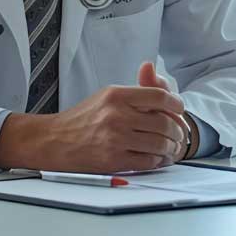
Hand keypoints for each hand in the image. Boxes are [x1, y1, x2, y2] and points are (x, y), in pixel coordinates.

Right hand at [0, 69, 186, 171]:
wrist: (54, 141)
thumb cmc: (84, 118)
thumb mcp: (107, 95)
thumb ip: (136, 89)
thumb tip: (156, 74)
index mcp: (117, 95)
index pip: (159, 96)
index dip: (176, 104)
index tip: (180, 109)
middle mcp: (117, 115)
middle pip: (164, 123)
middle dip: (178, 131)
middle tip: (180, 134)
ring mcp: (115, 139)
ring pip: (160, 144)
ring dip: (171, 148)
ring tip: (172, 148)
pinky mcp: (113, 160)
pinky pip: (148, 161)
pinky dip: (158, 161)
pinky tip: (158, 158)